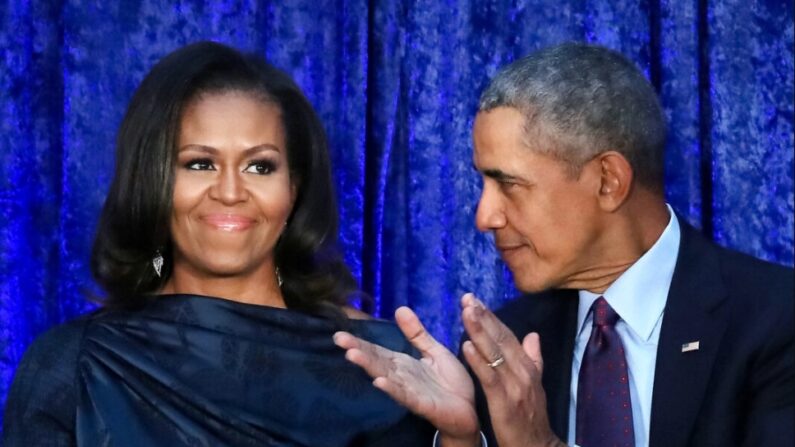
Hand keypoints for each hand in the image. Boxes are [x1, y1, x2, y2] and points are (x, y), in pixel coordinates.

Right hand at [333, 306, 480, 445]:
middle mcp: (401, 376)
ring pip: (385, 376)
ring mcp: (409, 391)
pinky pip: (404, 395)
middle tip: (338, 338)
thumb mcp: (434, 350)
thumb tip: (400, 309)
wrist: (470, 409)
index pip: (377, 350)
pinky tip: (378, 382)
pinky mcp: (421, 404)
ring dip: (369, 366)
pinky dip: (391, 389)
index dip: (359, 342)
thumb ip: (417, 333)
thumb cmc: (451, 382)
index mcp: (403, 363)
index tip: (340, 333)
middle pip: (376, 361)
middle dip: (358, 350)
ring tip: (352, 355)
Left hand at [460, 293, 564, 446]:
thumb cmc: (531, 417)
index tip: (477, 300)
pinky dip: (478, 361)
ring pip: (495, 353)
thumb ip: (533, 359)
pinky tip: (466, 347)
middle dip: (484, 317)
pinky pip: (489, 378)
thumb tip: (532, 335)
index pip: (508, 336)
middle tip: (468, 298)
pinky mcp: (504, 402)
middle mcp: (522, 372)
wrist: (537, 446)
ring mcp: (515, 386)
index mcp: (527, 367)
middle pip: (501, 339)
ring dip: (479, 331)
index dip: (492, 318)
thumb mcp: (535, 385)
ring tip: (466, 312)